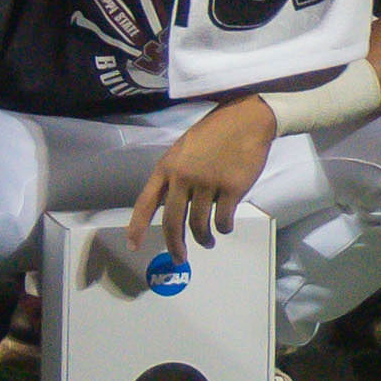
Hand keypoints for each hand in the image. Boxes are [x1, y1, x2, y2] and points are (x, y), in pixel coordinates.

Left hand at [125, 96, 276, 258]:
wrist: (246, 120)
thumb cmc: (214, 133)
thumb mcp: (184, 149)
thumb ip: (175, 175)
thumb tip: (171, 205)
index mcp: (167, 167)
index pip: (145, 201)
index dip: (137, 226)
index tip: (133, 246)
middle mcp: (184, 177)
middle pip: (172, 221)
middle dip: (174, 245)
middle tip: (178, 259)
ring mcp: (208, 183)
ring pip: (199, 224)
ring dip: (203, 239)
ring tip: (207, 242)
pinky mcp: (232, 188)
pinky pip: (223, 219)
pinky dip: (223, 228)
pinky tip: (224, 227)